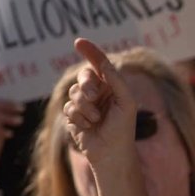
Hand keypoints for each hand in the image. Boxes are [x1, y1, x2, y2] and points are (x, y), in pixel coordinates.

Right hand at [63, 39, 138, 165]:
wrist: (111, 153)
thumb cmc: (123, 129)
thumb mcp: (126, 102)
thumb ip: (116, 81)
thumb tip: (105, 62)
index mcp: (111, 87)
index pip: (99, 65)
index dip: (90, 52)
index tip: (79, 42)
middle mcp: (97, 93)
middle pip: (83, 76)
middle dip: (87, 84)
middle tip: (94, 95)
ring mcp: (84, 104)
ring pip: (74, 92)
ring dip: (85, 106)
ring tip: (96, 119)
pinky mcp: (73, 116)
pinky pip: (68, 107)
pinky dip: (78, 117)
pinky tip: (88, 127)